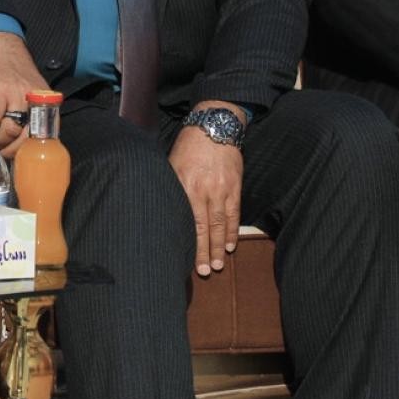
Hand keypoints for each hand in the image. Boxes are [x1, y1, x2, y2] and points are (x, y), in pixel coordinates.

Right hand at [0, 30, 48, 155]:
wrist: (1, 47)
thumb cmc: (16, 72)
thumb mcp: (34, 92)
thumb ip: (35, 112)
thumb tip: (28, 140)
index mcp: (47, 102)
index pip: (48, 133)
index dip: (34, 150)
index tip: (24, 159)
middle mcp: (36, 99)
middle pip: (27, 136)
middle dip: (14, 150)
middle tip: (4, 155)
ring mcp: (17, 95)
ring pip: (10, 130)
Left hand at [169, 104, 246, 276]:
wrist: (214, 127)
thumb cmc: (188, 147)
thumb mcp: (171, 164)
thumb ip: (170, 188)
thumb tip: (164, 211)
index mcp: (184, 186)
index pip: (185, 221)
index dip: (187, 242)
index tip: (185, 259)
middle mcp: (202, 191)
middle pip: (203, 227)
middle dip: (204, 251)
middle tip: (204, 271)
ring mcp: (221, 190)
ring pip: (220, 224)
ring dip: (220, 246)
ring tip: (219, 264)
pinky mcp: (235, 187)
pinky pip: (234, 213)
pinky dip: (232, 230)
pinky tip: (231, 244)